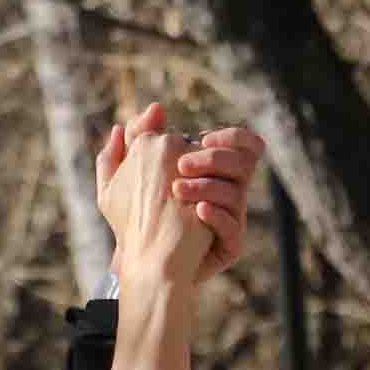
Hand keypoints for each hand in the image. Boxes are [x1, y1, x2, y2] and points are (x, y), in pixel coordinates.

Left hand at [96, 103, 265, 285]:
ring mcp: (230, 220)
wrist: (139, 260)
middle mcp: (227, 194)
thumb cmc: (135, 215)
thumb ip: (137, 138)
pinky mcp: (228, 247)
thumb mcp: (126, 174)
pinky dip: (217, 217)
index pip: (240, 145)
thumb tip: (156, 108)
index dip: (231, 138)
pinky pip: (235, 230)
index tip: (204, 139)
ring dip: (208, 187)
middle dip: (214, 160)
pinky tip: (197, 211)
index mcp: (212, 173)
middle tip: (181, 165)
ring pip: (238, 195)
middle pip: (243, 165)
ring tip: (177, 190)